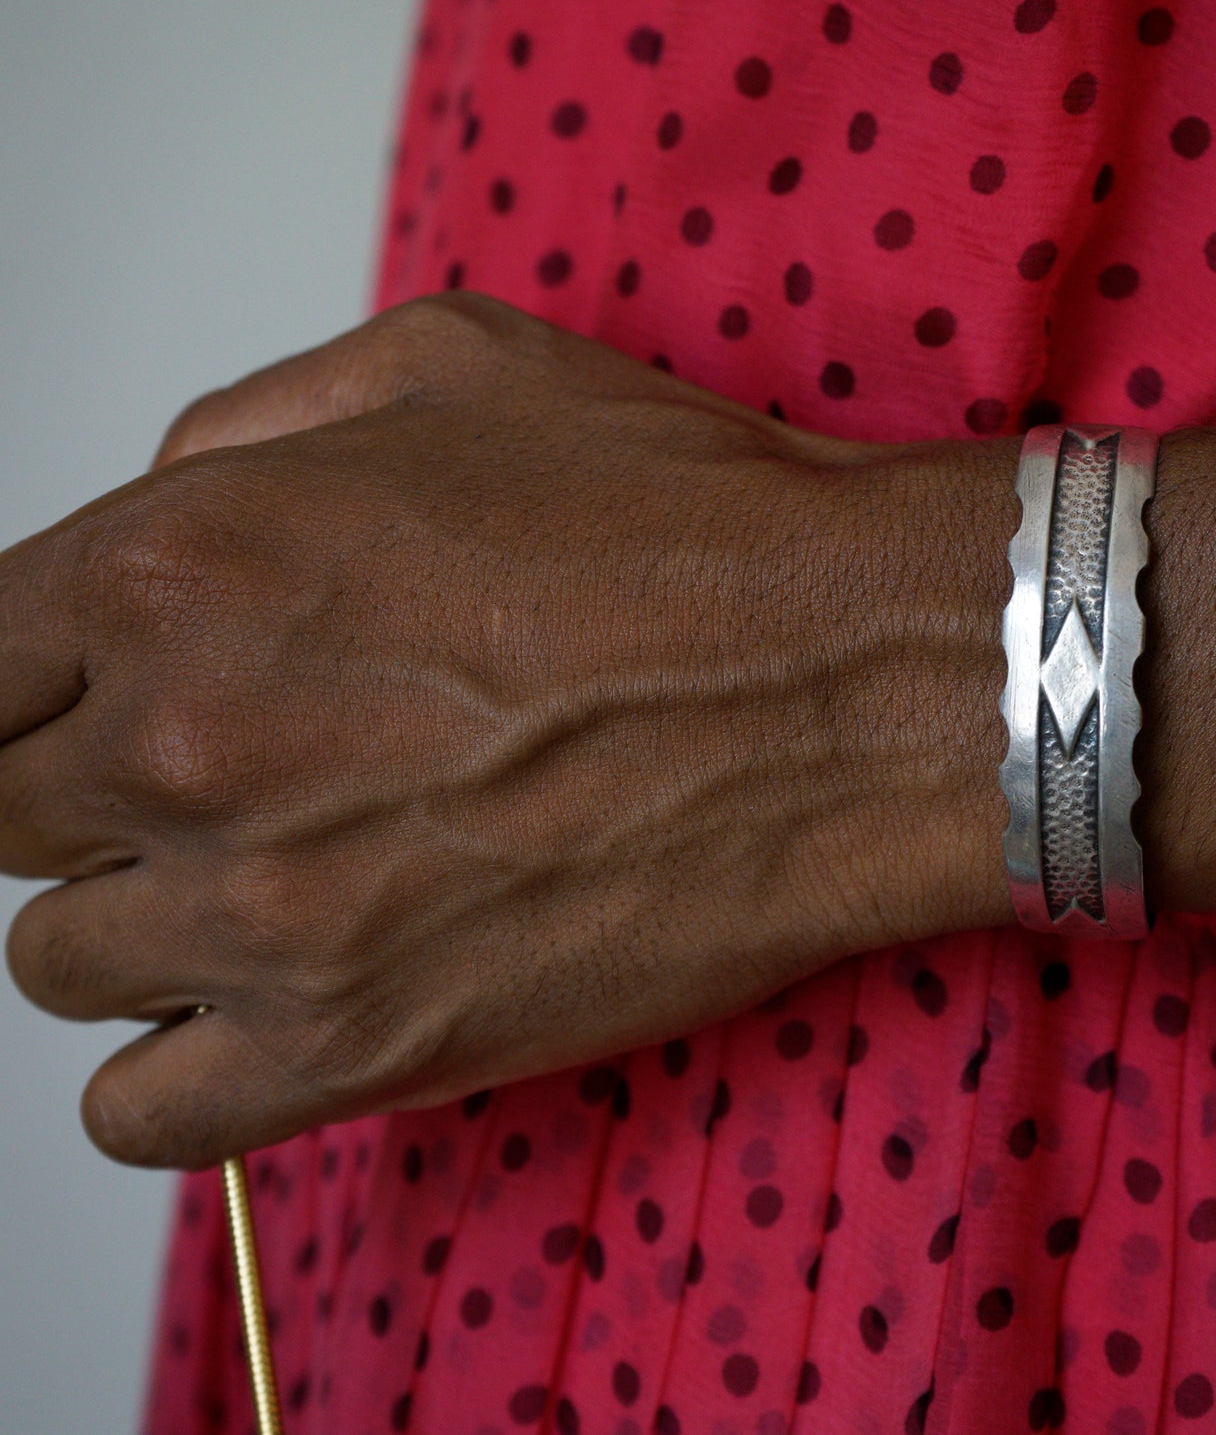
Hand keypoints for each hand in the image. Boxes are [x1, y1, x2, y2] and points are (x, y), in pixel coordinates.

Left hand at [2, 293, 1014, 1167]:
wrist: (859, 681)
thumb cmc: (685, 525)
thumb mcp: (458, 368)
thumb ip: (250, 418)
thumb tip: (158, 489)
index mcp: (185, 564)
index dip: (26, 682)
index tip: (89, 702)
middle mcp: (190, 742)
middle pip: (3, 812)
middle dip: (91, 793)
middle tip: (222, 778)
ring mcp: (267, 916)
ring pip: (60, 963)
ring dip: (141, 923)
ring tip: (271, 887)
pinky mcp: (359, 1052)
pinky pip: (139, 1116)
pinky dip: (171, 1074)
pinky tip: (259, 1013)